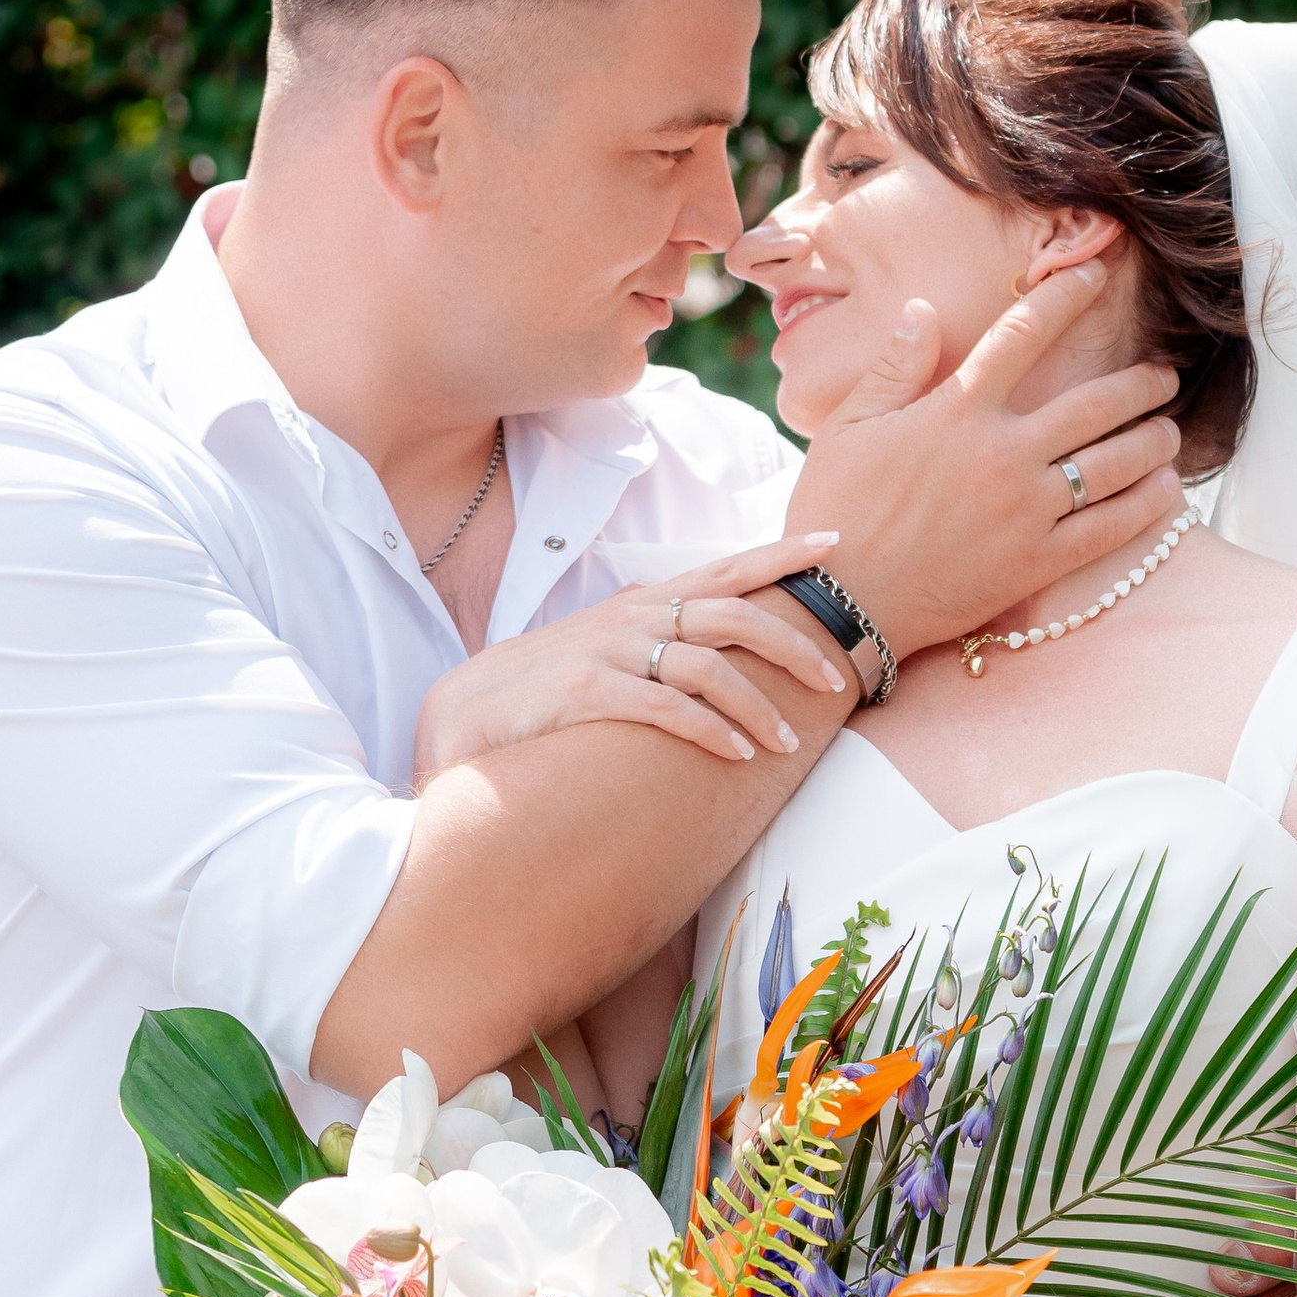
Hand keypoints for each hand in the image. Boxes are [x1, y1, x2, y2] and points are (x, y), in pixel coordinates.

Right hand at [411, 534, 858, 782]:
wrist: (462, 716)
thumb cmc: (542, 692)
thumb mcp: (603, 654)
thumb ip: (648, 642)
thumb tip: (695, 642)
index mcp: (642, 606)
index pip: (724, 569)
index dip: (779, 553)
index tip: (834, 542)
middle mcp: (632, 618)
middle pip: (733, 613)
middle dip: (792, 643)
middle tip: (831, 679)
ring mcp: (607, 651)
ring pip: (708, 666)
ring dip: (757, 706)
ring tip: (787, 743)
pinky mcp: (585, 691)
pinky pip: (664, 707)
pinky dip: (708, 730)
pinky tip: (736, 755)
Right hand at [784, 265, 1183, 661]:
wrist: (840, 604)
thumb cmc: (836, 510)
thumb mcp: (847, 427)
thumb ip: (894, 366)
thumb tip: (925, 310)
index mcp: (956, 410)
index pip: (1024, 334)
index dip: (1066, 295)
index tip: (1096, 272)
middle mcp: (1002, 453)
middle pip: (1096, 403)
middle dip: (1141, 383)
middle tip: (1164, 376)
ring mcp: (1026, 509)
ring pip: (1115, 463)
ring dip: (1155, 440)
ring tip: (1169, 430)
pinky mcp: (1037, 562)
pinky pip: (1109, 528)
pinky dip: (1146, 505)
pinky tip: (1166, 490)